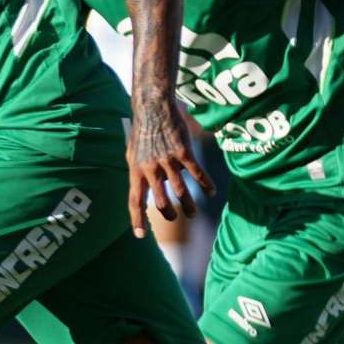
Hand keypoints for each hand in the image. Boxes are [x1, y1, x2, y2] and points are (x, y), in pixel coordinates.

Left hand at [127, 96, 215, 231]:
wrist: (154, 108)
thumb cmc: (142, 132)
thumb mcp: (132, 153)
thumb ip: (137, 173)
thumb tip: (142, 190)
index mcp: (136, 170)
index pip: (134, 200)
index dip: (136, 219)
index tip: (140, 235)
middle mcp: (151, 168)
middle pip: (160, 200)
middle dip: (168, 213)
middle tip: (174, 216)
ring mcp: (167, 161)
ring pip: (180, 191)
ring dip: (188, 205)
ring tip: (192, 213)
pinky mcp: (183, 152)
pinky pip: (197, 173)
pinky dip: (206, 185)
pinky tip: (211, 193)